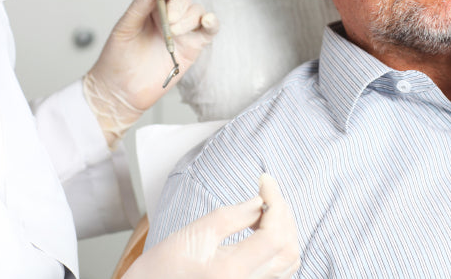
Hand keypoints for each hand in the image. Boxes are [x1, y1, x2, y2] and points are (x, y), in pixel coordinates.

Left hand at [83, 0, 219, 146]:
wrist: (121, 91)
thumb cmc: (117, 59)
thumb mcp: (125, 28)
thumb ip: (140, 5)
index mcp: (150, 6)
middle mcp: (168, 15)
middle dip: (178, 5)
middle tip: (167, 20)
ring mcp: (182, 31)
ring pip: (197, 11)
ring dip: (188, 18)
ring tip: (173, 32)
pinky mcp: (192, 47)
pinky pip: (209, 31)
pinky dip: (212, 24)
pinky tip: (208, 21)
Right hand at [125, 174, 300, 278]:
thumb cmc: (162, 267)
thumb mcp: (196, 233)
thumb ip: (234, 216)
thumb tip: (261, 201)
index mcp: (232, 272)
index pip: (275, 234)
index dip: (276, 201)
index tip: (265, 180)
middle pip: (288, 249)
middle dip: (283, 214)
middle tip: (267, 190)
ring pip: (289, 262)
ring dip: (284, 230)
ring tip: (264, 208)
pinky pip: (279, 271)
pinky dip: (279, 246)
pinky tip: (262, 229)